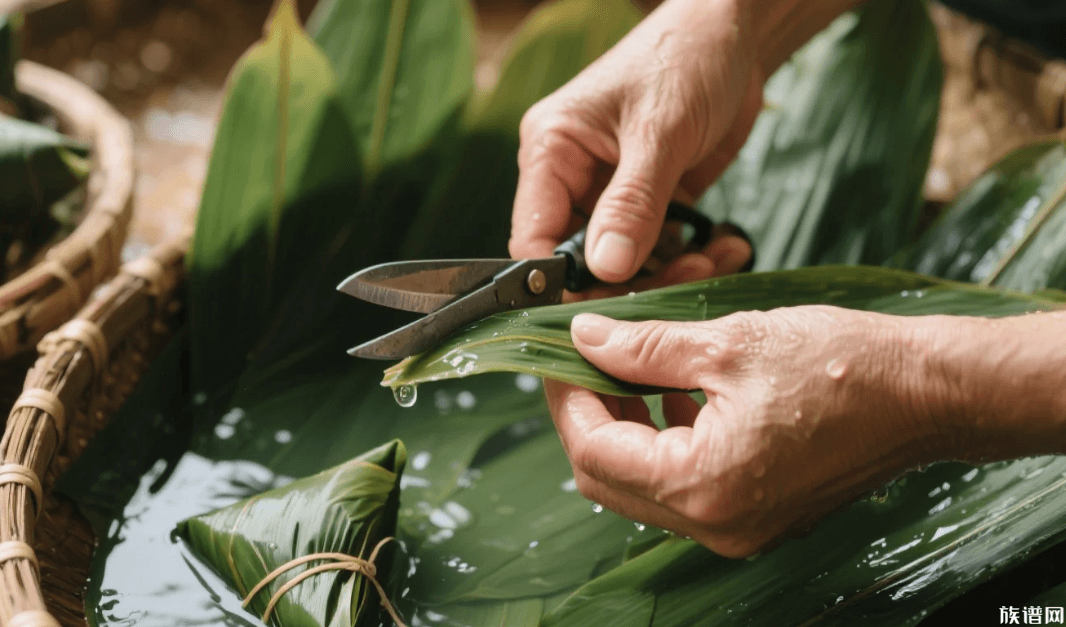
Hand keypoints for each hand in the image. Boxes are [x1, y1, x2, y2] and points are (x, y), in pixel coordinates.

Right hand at [509, 0, 759, 284]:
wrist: (736, 36)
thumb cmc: (685, 60)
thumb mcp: (659, 132)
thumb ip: (633, 204)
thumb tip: (605, 270)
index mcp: (550, 152)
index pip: (533, 238)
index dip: (559, 283)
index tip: (604, 309)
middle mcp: (572, 178)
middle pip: (580, 262)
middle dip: (629, 281)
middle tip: (684, 279)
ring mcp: (611, 194)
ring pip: (623, 264)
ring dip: (668, 275)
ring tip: (713, 261)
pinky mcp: (650, 203)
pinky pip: (658, 252)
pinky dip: (689, 260)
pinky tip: (722, 249)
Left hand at [544, 306, 953, 556]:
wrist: (927, 393)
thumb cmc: (843, 367)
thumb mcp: (728, 343)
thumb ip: (643, 347)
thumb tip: (585, 337)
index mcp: (702, 486)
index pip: (594, 451)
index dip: (566, 398)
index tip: (557, 353)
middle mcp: (715, 523)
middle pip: (611, 477)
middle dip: (590, 414)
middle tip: (587, 358)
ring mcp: (738, 526)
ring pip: (644, 483)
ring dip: (625, 427)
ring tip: (630, 368)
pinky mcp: (757, 513)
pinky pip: (685, 486)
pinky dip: (664, 440)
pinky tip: (674, 393)